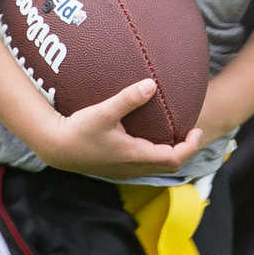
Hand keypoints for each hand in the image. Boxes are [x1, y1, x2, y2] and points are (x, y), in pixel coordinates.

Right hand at [30, 79, 204, 180]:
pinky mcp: (115, 168)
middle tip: (190, 131)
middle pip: (169, 165)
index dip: (190, 146)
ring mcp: (123, 170)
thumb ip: (128, 98)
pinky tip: (148, 138)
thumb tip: (152, 84)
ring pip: (156, 167)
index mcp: (135, 155)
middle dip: (184, 150)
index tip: (197, 130)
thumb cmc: (78, 131)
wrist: (56, 148)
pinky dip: (154, 154)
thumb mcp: (104, 112)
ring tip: (173, 134)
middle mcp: (132, 167)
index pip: (174, 158)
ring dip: (169, 153)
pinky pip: (144, 165)